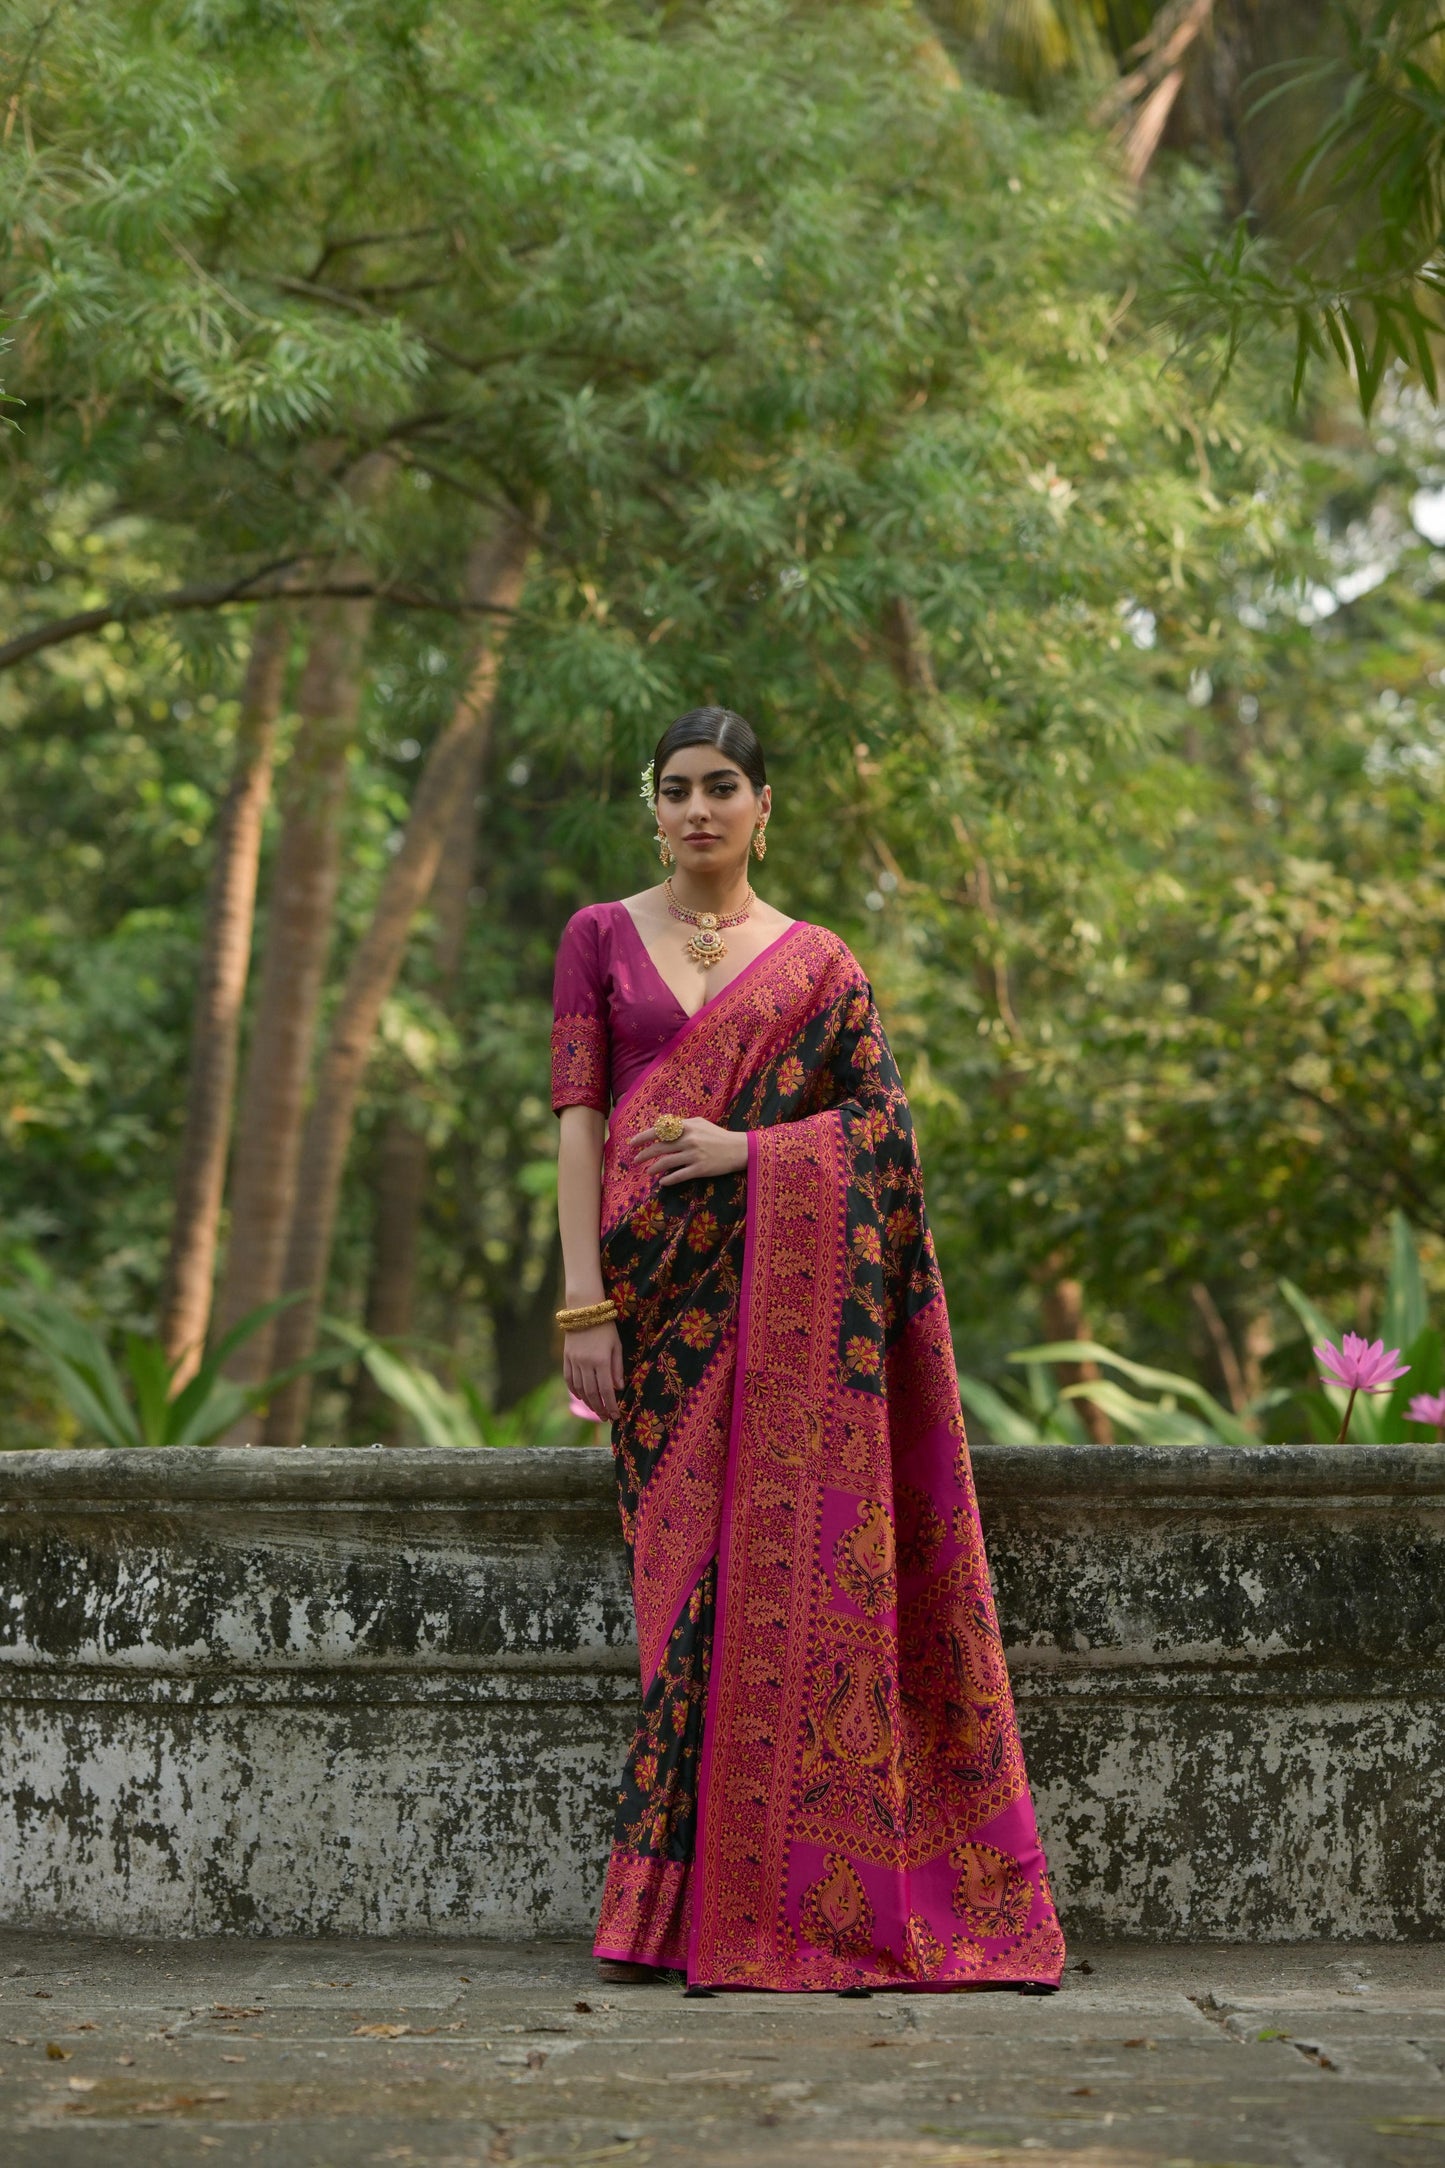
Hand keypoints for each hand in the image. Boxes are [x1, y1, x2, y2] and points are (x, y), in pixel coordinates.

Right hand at [563, 1319, 624, 1421]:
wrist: (584, 1310)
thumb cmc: (605, 1327)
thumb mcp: (616, 1345)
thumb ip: (617, 1368)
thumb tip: (618, 1388)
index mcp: (601, 1360)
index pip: (606, 1390)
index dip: (611, 1405)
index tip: (616, 1416)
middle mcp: (586, 1363)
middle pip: (592, 1393)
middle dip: (599, 1408)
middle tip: (606, 1418)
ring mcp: (574, 1361)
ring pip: (579, 1389)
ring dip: (587, 1403)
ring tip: (596, 1410)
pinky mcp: (566, 1358)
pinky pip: (569, 1379)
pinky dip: (575, 1391)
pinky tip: (581, 1397)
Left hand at [629, 1117, 748, 1186]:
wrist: (739, 1149)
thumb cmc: (718, 1135)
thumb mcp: (700, 1123)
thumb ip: (682, 1124)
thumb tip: (663, 1127)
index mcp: (687, 1127)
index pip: (659, 1130)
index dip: (643, 1137)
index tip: (632, 1143)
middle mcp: (688, 1140)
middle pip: (659, 1148)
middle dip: (644, 1154)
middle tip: (635, 1160)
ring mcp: (694, 1155)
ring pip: (666, 1163)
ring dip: (653, 1168)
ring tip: (648, 1171)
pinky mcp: (700, 1169)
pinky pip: (679, 1176)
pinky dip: (668, 1180)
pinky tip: (662, 1182)